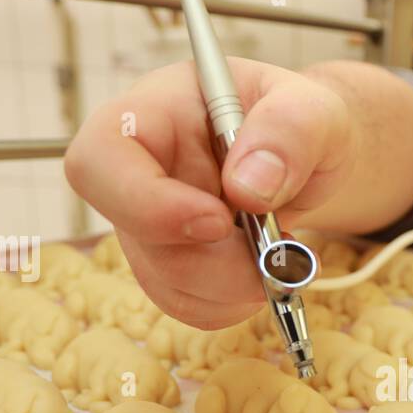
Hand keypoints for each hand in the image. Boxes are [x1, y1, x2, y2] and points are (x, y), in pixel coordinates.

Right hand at [64, 57, 354, 328]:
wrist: (311, 158)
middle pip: (138, 237)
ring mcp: (148, 224)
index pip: (100, 158)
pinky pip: (190, 304)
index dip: (147, 203)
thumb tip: (249, 188)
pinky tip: (271, 271)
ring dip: (237, 286)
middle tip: (281, 253)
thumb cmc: (302, 122)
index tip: (219, 221)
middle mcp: (137, 172)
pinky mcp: (170, 264)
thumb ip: (289, 131)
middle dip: (217, 263)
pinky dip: (238, 302)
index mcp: (153, 113)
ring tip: (290, 256)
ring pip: (167, 282)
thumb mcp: (312, 108)